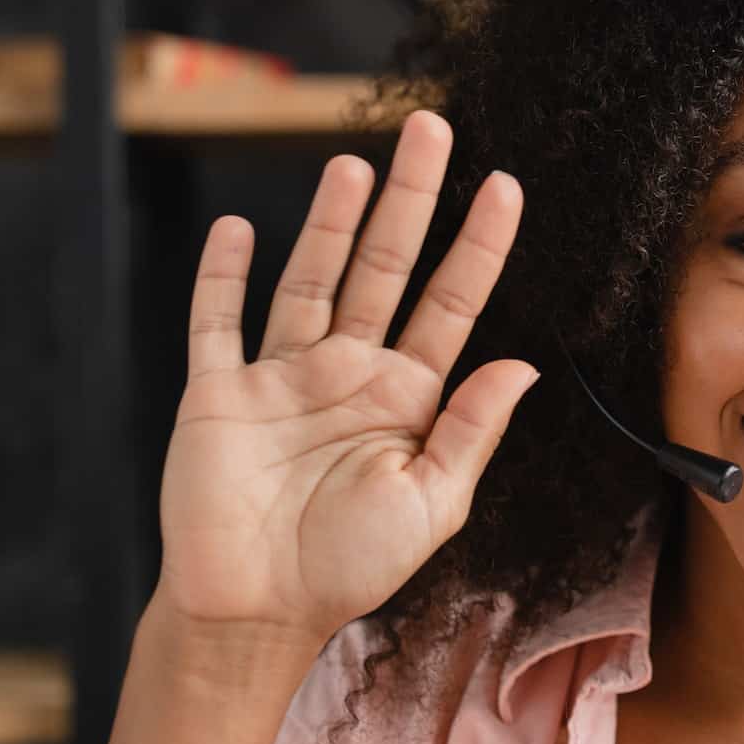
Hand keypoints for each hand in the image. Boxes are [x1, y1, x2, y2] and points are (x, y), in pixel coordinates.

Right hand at [153, 110, 534, 649]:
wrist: (257, 614)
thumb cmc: (351, 566)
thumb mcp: (432, 503)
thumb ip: (472, 431)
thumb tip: (525, 364)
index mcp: (408, 395)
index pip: (452, 302)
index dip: (479, 245)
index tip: (506, 186)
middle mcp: (349, 371)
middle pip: (386, 266)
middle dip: (411, 198)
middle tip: (433, 128)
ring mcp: (282, 377)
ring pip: (312, 278)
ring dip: (332, 221)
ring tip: (357, 164)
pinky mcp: (218, 394)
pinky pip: (218, 323)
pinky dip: (224, 277)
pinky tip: (241, 230)